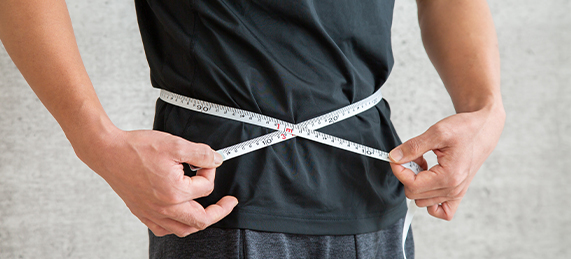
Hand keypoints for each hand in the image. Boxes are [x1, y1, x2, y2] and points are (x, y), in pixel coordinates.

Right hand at [75, 129, 237, 236]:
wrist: (108, 152)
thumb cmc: (137, 148)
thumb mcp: (175, 145)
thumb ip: (201, 154)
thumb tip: (217, 160)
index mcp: (175, 192)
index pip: (206, 187)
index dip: (210, 170)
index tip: (206, 161)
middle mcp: (165, 208)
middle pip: (201, 220)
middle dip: (220, 211)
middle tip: (229, 203)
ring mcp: (152, 213)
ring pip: (183, 229)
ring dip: (199, 221)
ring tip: (208, 212)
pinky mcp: (142, 213)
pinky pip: (164, 229)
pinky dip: (177, 226)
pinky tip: (180, 216)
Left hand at [389, 107, 503, 219]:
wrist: (484, 130)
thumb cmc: (466, 129)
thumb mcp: (437, 132)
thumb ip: (413, 147)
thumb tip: (395, 157)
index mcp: (449, 176)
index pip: (412, 185)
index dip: (399, 170)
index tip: (397, 157)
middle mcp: (453, 189)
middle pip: (414, 194)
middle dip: (408, 175)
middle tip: (415, 157)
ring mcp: (456, 193)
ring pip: (422, 201)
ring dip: (417, 184)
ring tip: (424, 165)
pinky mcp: (458, 193)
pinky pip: (441, 211)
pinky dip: (430, 201)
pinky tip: (429, 181)